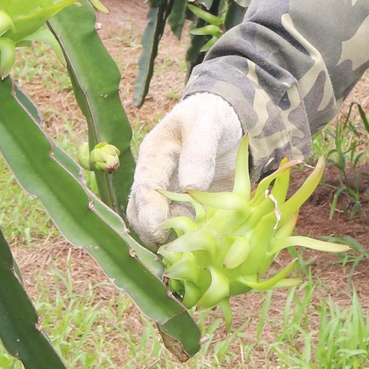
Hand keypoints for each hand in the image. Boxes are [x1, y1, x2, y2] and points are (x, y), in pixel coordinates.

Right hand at [126, 93, 243, 247]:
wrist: (227, 122)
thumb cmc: (211, 116)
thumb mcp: (208, 122)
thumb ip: (199, 150)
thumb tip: (191, 186)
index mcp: (154, 156)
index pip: (144, 188)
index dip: (148, 211)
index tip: (158, 230)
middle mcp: (157, 181)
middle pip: (142, 214)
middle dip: (154, 234)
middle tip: (176, 249)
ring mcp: (171, 198)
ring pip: (158, 228)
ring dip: (171, 242)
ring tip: (192, 252)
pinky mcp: (188, 210)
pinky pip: (182, 233)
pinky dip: (190, 243)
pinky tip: (206, 250)